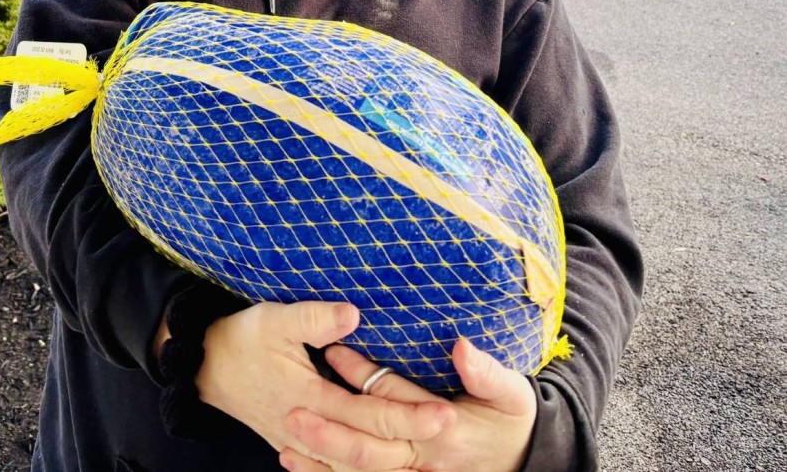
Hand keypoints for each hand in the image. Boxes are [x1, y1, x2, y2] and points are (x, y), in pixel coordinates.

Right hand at [197, 300, 444, 458]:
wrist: (206, 367)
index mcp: (308, 398)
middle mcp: (308, 429)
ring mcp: (301, 443)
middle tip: (449, 426)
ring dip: (391, 458)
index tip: (444, 410)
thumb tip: (354, 314)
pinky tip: (386, 464)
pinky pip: (335, 467)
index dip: (408, 416)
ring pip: (354, 465)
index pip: (368, 415)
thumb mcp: (273, 318)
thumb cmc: (243, 338)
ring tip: (427, 447)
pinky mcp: (298, 445)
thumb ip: (313, 319)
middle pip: (369, 449)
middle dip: (411, 439)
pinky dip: (360, 468)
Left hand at [279, 339, 536, 471]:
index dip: (361, 375)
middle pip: (370, 446)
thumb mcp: (509, 392)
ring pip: (361, 470)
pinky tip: (297, 463)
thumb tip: (461, 347)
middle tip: (294, 410)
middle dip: (331, 433)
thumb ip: (486, 372)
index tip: (332, 350)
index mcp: (444, 428)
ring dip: (323, 459)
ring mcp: (412, 471)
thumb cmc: (511, 417)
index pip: (394, 400)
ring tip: (286, 441)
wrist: (520, 456)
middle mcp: (423, 457)